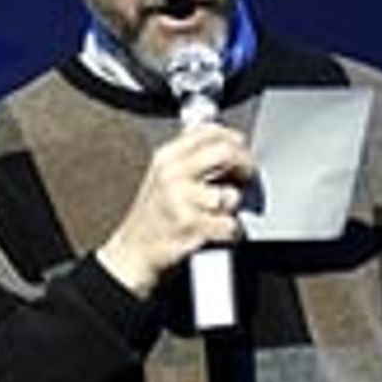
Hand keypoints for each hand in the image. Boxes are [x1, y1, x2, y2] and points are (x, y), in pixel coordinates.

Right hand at [97, 122, 256, 297]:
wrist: (134, 250)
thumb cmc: (154, 214)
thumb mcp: (162, 174)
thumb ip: (190, 154)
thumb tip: (224, 137)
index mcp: (167, 156)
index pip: (209, 131)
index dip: (234, 139)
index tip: (242, 149)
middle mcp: (173, 173)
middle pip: (226, 153)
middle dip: (245, 165)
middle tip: (247, 176)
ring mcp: (181, 200)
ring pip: (231, 195)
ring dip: (231, 208)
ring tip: (215, 213)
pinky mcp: (191, 226)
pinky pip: (230, 225)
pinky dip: (228, 232)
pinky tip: (214, 231)